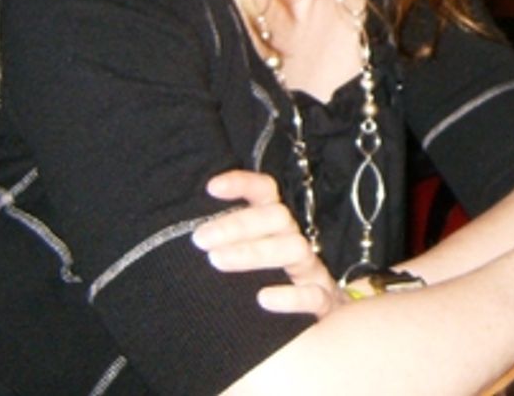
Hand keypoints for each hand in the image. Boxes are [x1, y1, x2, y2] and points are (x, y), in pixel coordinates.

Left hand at [193, 169, 337, 317]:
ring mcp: (313, 273)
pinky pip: (315, 295)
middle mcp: (296, 244)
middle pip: (278, 217)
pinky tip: (263, 299)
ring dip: (255, 252)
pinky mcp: (326, 305)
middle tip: (200, 239)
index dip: (243, 184)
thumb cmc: (271, 292)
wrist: (330, 330)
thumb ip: (227, 250)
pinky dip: (290, 296)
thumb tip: (183, 241)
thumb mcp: (250, 266)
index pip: (266, 194)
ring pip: (295, 248)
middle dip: (238, 224)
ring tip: (217, 261)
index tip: (212, 188)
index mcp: (278, 230)